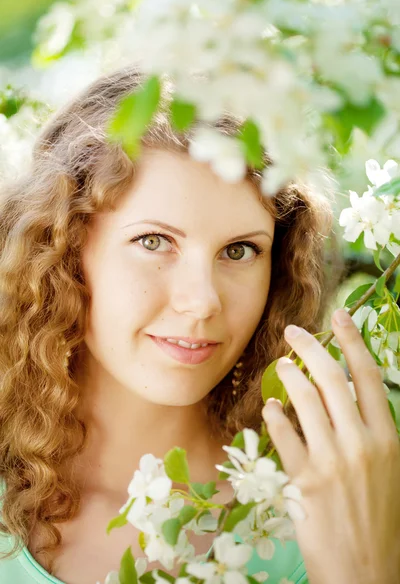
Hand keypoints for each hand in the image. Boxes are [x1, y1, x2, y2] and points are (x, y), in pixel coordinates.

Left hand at [262, 308, 399, 583]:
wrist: (367, 572)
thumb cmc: (379, 518)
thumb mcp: (388, 469)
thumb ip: (368, 430)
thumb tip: (340, 392)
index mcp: (388, 438)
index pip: (368, 375)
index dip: (351, 340)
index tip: (339, 314)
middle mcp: (362, 444)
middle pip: (332, 378)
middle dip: (310, 346)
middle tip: (292, 330)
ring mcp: (332, 462)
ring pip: (304, 400)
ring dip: (289, 374)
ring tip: (280, 363)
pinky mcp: (304, 482)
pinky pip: (283, 436)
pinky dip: (275, 415)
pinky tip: (271, 408)